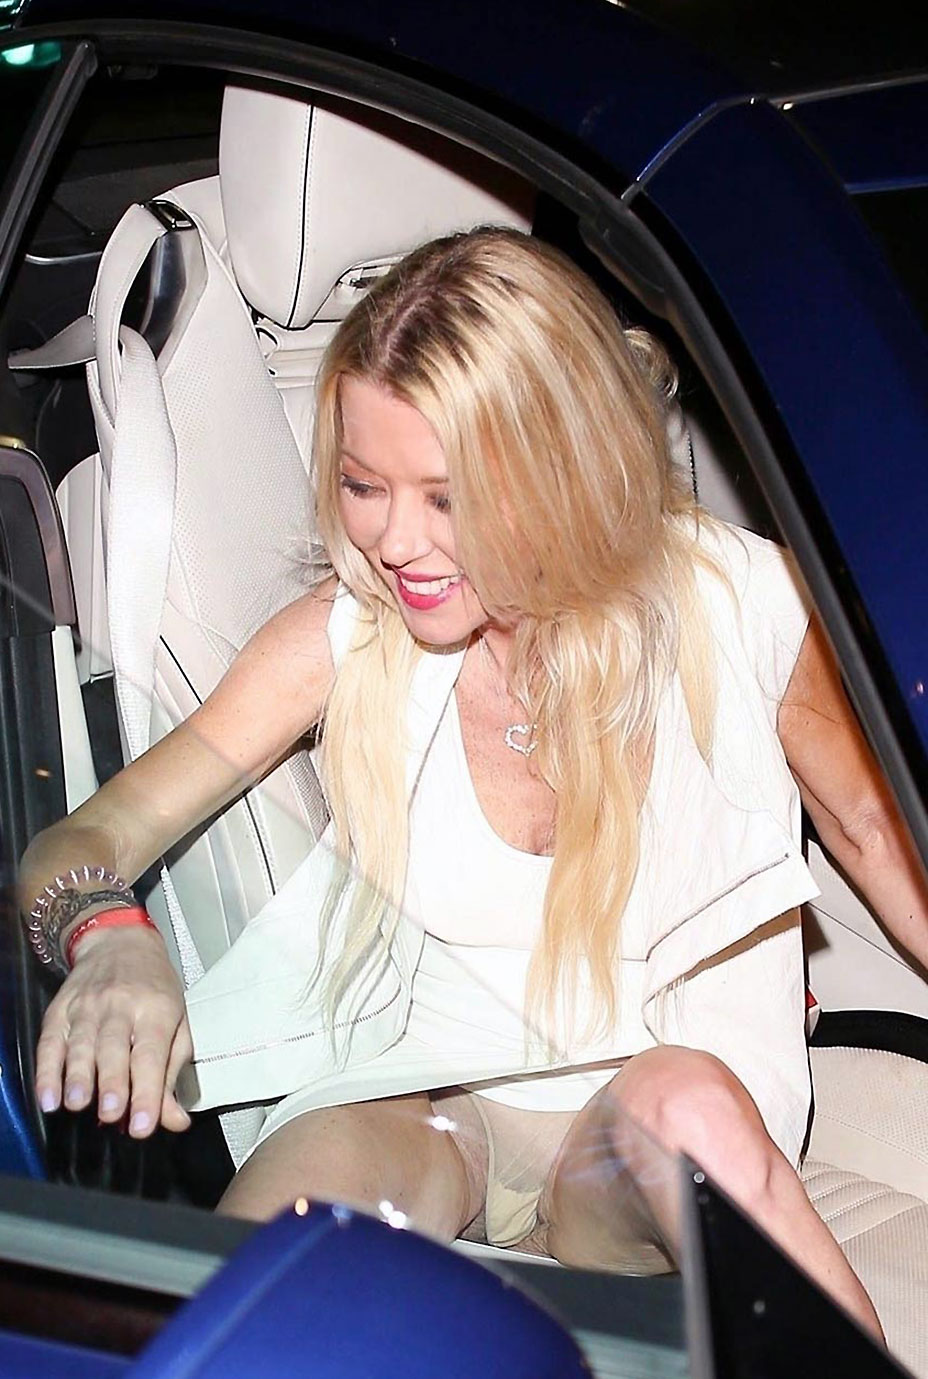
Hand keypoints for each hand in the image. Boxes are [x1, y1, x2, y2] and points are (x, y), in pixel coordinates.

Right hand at [35, 926, 191, 1136]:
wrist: (121, 941)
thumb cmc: (154, 987)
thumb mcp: (177, 1022)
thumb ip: (172, 1073)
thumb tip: (174, 1119)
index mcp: (156, 1009)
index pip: (151, 1055)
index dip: (147, 1092)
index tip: (142, 1125)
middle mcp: (121, 1005)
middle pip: (114, 1048)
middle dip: (112, 1082)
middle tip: (111, 1113)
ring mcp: (87, 1006)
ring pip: (81, 1045)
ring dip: (79, 1077)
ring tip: (79, 1104)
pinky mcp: (60, 1009)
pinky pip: (50, 1043)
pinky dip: (47, 1072)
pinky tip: (48, 1096)